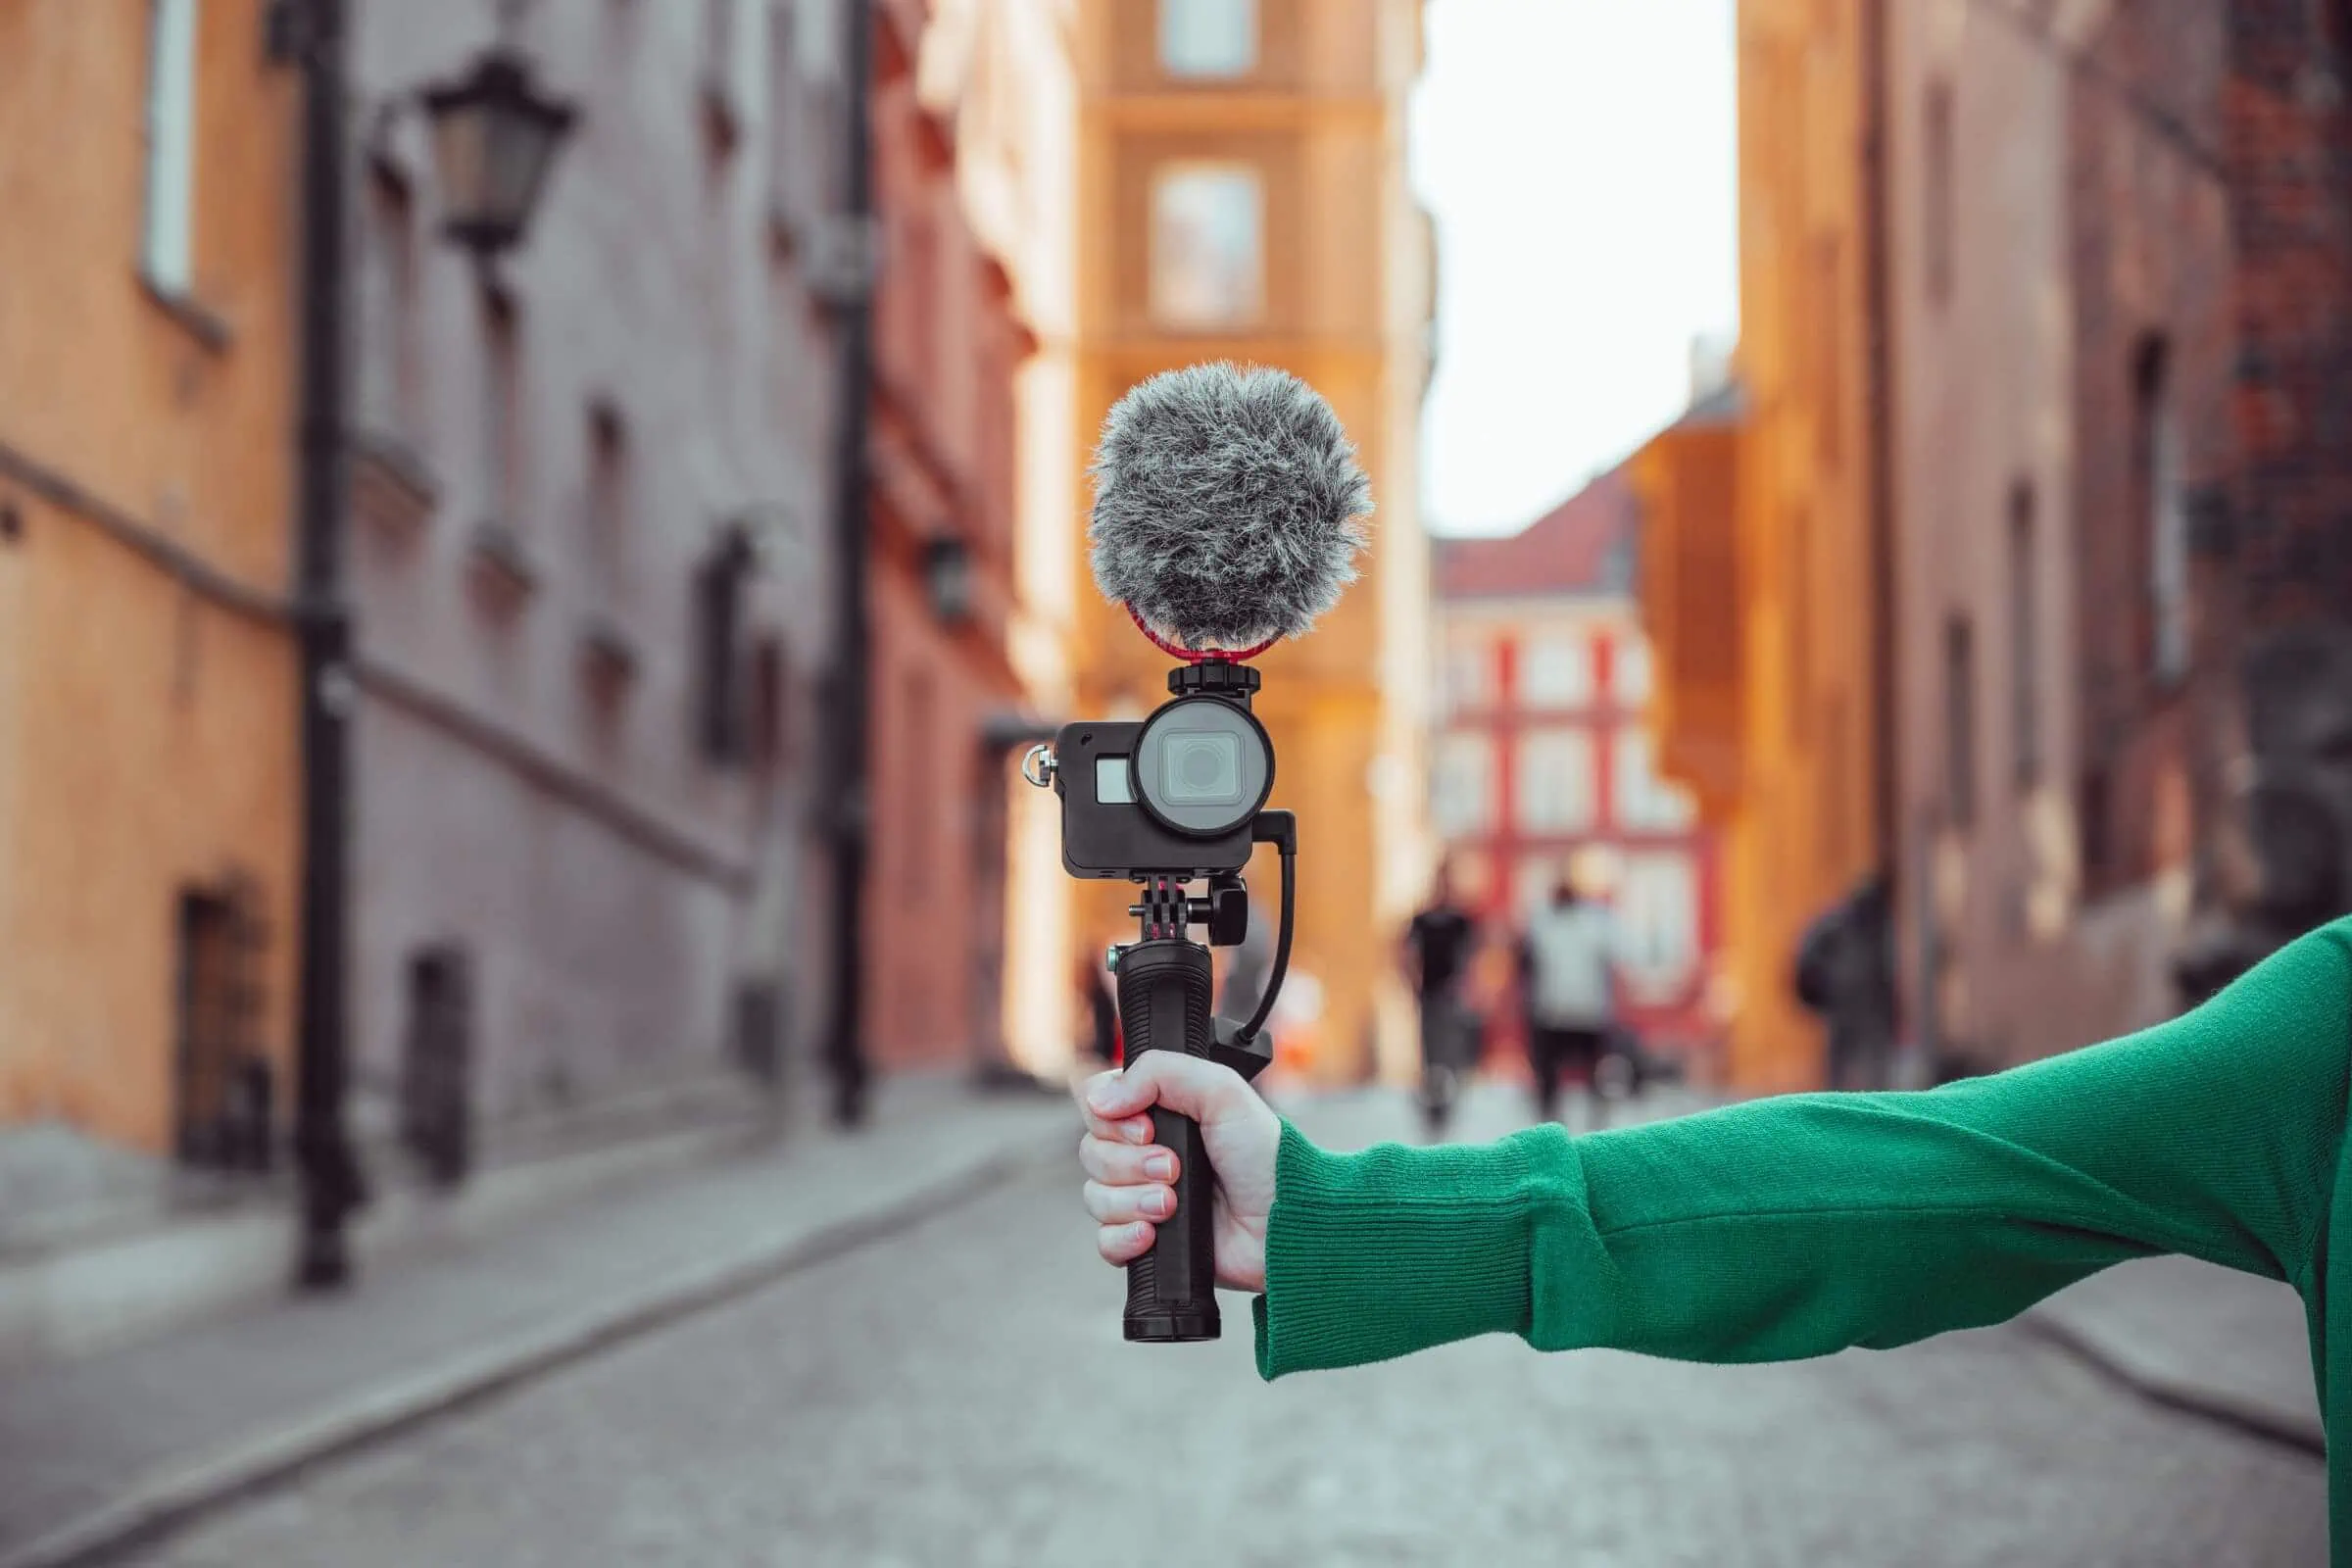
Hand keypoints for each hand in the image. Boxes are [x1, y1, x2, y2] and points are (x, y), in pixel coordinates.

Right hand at [1076, 1053, 1279, 1292]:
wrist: (1283, 1223)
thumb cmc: (1263, 1157)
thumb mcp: (1222, 1092)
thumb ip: (1160, 1072)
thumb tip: (1101, 1098)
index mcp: (1160, 1113)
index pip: (1098, 1105)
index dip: (1113, 1120)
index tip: (1148, 1128)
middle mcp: (1146, 1153)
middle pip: (1093, 1153)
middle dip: (1130, 1164)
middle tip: (1173, 1168)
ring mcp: (1144, 1198)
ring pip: (1095, 1198)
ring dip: (1133, 1201)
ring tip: (1172, 1204)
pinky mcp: (1147, 1241)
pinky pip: (1105, 1241)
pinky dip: (1124, 1238)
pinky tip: (1154, 1233)